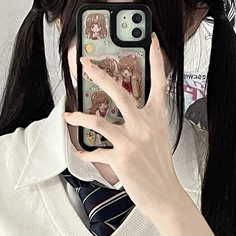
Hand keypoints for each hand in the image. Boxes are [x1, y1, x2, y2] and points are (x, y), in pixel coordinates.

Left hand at [61, 33, 192, 223]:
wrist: (165, 196)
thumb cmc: (160, 169)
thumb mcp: (158, 139)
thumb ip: (144, 122)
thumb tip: (121, 112)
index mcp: (157, 118)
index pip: (160, 82)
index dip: (156, 59)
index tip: (151, 39)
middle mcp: (145, 126)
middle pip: (120, 92)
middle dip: (100, 75)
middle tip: (86, 64)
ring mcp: (132, 141)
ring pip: (100, 121)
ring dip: (80, 116)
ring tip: (69, 113)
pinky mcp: (121, 158)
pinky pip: (96, 151)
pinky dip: (86, 152)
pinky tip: (81, 151)